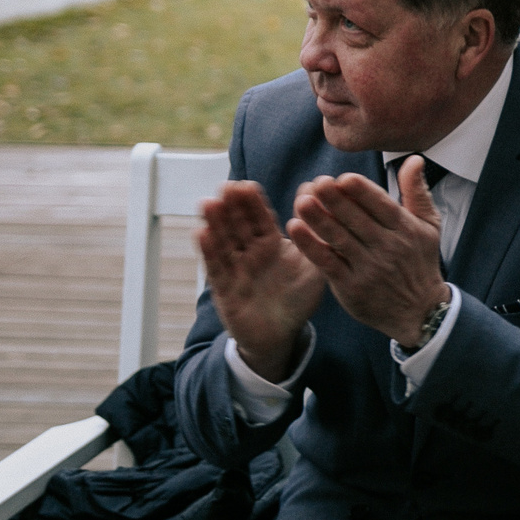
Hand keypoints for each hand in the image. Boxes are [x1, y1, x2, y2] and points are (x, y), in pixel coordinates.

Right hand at [199, 181, 325, 380]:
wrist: (281, 335)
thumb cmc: (299, 298)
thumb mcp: (313, 267)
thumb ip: (315, 238)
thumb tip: (318, 208)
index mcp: (270, 243)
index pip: (259, 218)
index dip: (252, 202)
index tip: (245, 185)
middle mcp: (249, 252)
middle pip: (237, 225)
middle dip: (231, 206)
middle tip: (225, 186)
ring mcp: (235, 268)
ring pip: (223, 241)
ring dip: (215, 223)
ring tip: (208, 203)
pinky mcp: (223, 288)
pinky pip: (216, 267)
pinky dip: (208, 251)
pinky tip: (201, 233)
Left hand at [286, 163, 448, 349]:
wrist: (419, 312)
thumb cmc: (420, 262)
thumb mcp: (428, 226)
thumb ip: (416, 191)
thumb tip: (413, 159)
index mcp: (405, 229)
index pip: (382, 205)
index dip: (362, 192)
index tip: (343, 178)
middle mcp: (387, 247)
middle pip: (357, 220)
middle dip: (336, 201)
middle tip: (317, 183)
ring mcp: (368, 267)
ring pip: (339, 239)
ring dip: (318, 219)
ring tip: (301, 201)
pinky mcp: (350, 286)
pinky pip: (326, 261)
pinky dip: (310, 245)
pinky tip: (295, 229)